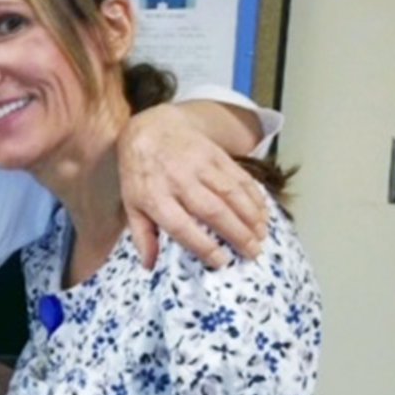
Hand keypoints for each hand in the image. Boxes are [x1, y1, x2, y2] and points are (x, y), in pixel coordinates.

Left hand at [119, 102, 267, 268]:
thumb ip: (142, 235)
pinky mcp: (215, 153)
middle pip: (213, 211)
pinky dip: (254, 196)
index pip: (182, 227)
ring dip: (251, 216)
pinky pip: (240, 177)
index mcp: (155, 197)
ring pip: (232, 193)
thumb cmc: (140, 174)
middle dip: (237, 234)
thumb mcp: (131, 204)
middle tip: (253, 253)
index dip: (203, 246)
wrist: (150, 128)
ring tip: (261, 236)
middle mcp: (179, 181)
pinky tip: (263, 212)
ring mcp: (199, 165)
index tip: (222, 262)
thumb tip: (149, 265)